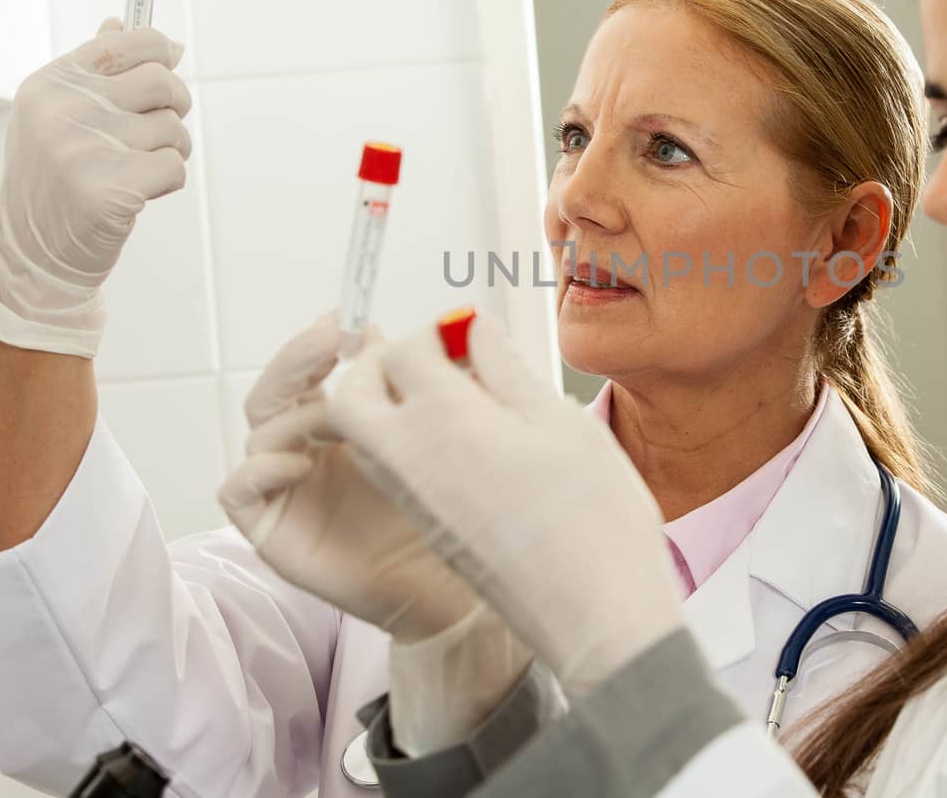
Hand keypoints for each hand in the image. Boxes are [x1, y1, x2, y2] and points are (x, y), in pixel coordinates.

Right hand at [0, 18, 190, 356]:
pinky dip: (167, 181)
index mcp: (49, 85)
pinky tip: (138, 192)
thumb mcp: (57, 115)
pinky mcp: (110, 189)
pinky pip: (175, 167)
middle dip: (175, 104)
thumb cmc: (54, 180)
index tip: (169, 58)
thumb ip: (95, 70)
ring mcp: (84, 149)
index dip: (158, 48)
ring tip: (137, 168)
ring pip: (173, 128)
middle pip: (162, 80)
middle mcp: (63, 111)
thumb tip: (135, 26)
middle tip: (160, 126)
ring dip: (170, 150)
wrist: (33, 253)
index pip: (123, 42)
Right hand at [217, 316, 481, 642]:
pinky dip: (260, 469)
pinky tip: (300, 464)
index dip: (317, 345)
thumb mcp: (425, 436)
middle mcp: (304, 452)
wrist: (449, 586)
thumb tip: (380, 333)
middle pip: (275, 393)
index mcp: (336, 426)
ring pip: (260, 432)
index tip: (344, 321)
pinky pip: (237, 491)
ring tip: (339, 420)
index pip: (308, 373)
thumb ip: (399, 387)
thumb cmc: (442, 513)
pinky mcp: (271, 530)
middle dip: (297, 360)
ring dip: (295, 416)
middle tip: (328, 340)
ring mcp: (285, 490)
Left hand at [330, 315, 684, 698]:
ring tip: (458, 399)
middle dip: (382, 367)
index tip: (475, 336)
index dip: (437, 333)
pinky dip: (409, 442)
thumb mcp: (560, 422)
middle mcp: (410, 457)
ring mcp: (414, 499)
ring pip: (366, 435)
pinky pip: (392, 469)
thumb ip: (507, 370)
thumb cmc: (592, 517)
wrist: (593, 614)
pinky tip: (468, 443)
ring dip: (390, 405)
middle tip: (436, 360)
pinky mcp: (430, 529)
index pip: (403, 351)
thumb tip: (474, 332)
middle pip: (354, 395)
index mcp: (443, 418)